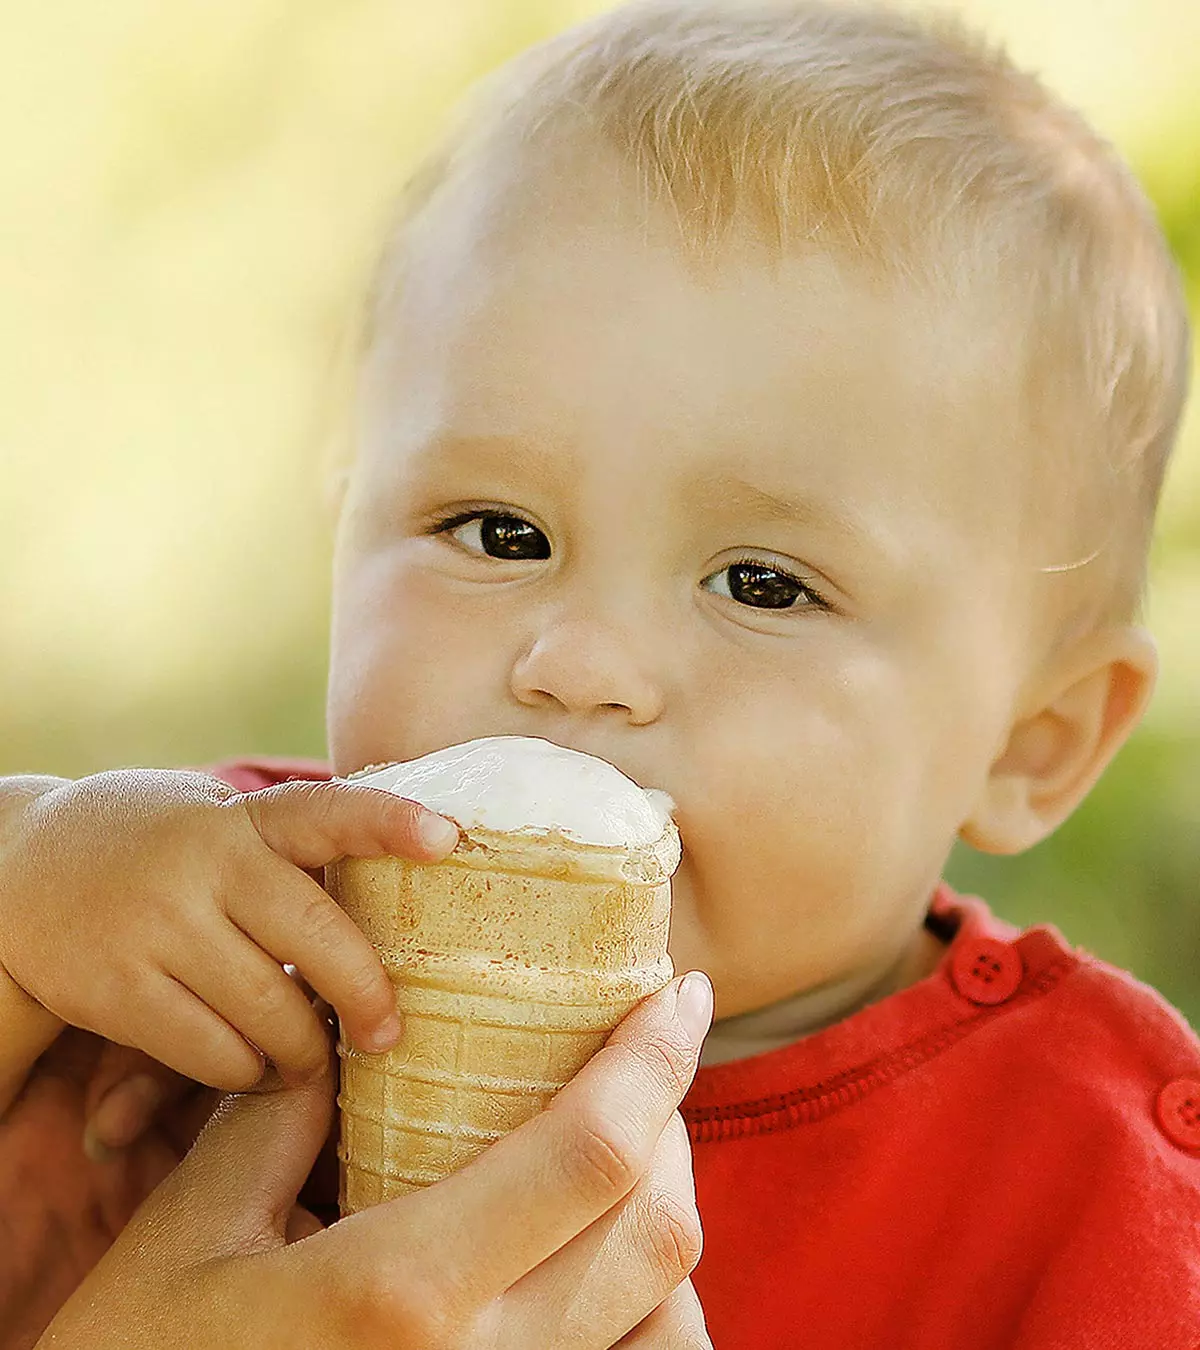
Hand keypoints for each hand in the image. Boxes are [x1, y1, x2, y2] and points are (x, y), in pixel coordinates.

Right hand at [0, 769, 459, 1090]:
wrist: (24, 864)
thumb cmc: (165, 852)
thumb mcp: (224, 826)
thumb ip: (293, 855)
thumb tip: (409, 898)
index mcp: (245, 819)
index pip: (328, 810)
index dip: (390, 821)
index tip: (447, 837)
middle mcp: (206, 864)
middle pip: (318, 938)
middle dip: (366, 996)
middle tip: (387, 1034)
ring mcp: (157, 925)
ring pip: (269, 1011)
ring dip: (305, 1050)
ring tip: (313, 1057)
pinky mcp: (115, 987)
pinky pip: (212, 1052)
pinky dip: (247, 1071)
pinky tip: (255, 1065)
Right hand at [38, 974, 714, 1349]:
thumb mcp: (192, 1229)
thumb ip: (286, 1117)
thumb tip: (354, 1030)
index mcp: (402, 1290)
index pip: (587, 1153)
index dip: (655, 1060)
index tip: (679, 992)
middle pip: (655, 1227)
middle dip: (672, 1117)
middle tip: (645, 1051)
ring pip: (664, 1308)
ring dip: (668, 1207)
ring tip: (633, 1138)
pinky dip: (651, 1303)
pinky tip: (604, 1251)